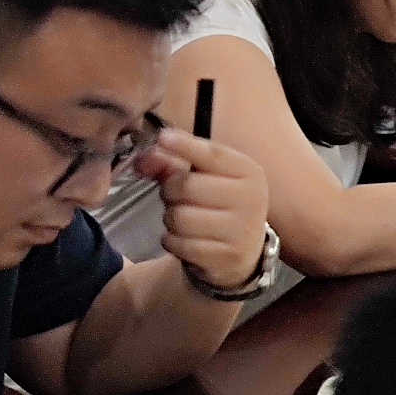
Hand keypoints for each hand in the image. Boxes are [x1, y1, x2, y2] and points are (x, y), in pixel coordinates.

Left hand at [138, 127, 273, 296]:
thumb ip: (171, 163)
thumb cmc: (216, 205)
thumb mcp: (201, 178)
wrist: (240, 252)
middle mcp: (251, 199)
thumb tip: (144, 158)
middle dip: (170, 191)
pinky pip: (178, 243)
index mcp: (249, 173)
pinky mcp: (226, 257)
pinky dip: (172, 241)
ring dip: (170, 219)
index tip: (163, 137)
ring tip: (182, 220)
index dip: (184, 145)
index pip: (213, 155)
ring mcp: (242, 231)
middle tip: (174, 197)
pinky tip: (184, 240)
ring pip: (179, 217)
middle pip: (187, 186)